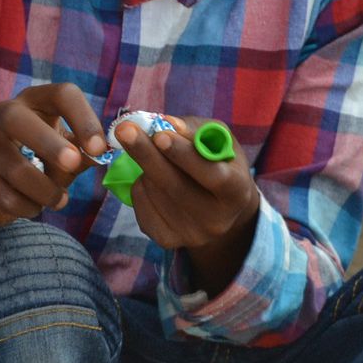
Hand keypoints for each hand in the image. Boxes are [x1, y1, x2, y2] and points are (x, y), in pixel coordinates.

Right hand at [0, 83, 106, 226]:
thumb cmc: (38, 162)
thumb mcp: (65, 156)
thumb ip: (83, 154)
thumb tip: (104, 154)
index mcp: (34, 102)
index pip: (61, 94)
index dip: (83, 117)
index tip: (100, 148)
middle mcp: (2, 113)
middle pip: (17, 119)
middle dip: (48, 143)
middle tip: (72, 164)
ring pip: (10, 164)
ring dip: (42, 188)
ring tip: (59, 200)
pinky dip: (24, 205)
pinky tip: (33, 208)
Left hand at [114, 117, 260, 294]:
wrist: (218, 207)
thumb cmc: (218, 162)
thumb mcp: (218, 140)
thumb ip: (195, 130)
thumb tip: (167, 124)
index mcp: (237, 192)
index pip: (212, 175)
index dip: (185, 156)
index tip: (159, 134)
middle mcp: (217, 220)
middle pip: (175, 186)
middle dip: (146, 154)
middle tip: (124, 129)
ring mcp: (190, 234)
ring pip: (153, 190)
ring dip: (144, 166)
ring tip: (154, 156)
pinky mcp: (166, 239)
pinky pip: (140, 202)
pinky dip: (139, 184)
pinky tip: (153, 181)